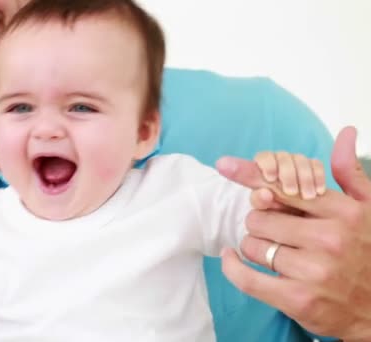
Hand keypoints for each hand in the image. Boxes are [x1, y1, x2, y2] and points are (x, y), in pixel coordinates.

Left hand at [216, 126, 370, 340]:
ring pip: (253, 245)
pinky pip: (247, 277)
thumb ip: (350, 173)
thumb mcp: (369, 210)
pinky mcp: (298, 299)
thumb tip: (345, 132)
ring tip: (272, 250)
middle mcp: (329, 239)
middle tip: (271, 230)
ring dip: (254, 246)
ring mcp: (314, 271)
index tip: (224, 165)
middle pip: (261, 217)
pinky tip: (231, 258)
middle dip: (260, 221)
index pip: (284, 187)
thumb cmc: (370, 253)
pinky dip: (233, 267)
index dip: (251, 176)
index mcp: (344, 213)